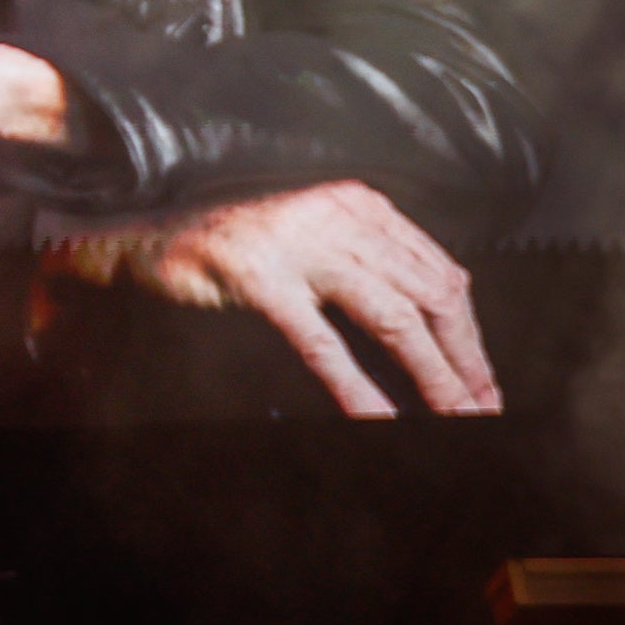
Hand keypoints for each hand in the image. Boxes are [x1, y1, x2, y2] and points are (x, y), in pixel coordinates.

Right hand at [45, 179, 500, 418]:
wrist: (141, 229)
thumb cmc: (231, 241)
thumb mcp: (310, 237)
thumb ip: (364, 262)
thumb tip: (432, 323)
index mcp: (357, 204)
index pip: (440, 271)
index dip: (471, 333)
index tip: (484, 380)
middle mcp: (336, 215)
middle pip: (428, 295)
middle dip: (464, 359)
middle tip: (483, 410)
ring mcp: (295, 243)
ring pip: (390, 317)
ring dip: (431, 376)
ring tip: (454, 419)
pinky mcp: (256, 275)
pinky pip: (321, 341)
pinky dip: (356, 386)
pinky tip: (377, 419)